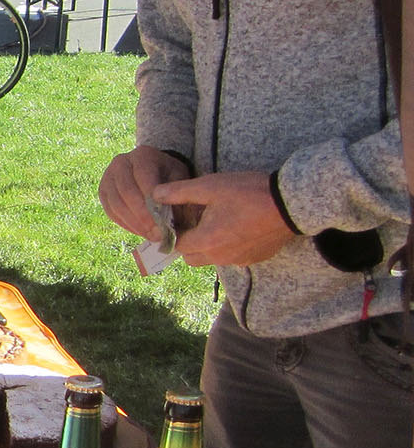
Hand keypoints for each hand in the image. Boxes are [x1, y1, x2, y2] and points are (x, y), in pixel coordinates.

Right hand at [98, 145, 190, 240]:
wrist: (155, 170)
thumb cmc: (170, 176)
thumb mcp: (181, 179)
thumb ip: (178, 196)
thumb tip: (170, 222)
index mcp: (143, 155)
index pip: (144, 179)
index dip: (152, 203)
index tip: (164, 223)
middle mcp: (121, 162)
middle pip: (126, 192)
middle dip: (142, 216)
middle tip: (157, 234)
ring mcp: (108, 176)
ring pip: (116, 204)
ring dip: (133, 223)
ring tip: (150, 235)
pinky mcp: (103, 191)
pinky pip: (110, 211)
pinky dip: (125, 224)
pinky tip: (140, 231)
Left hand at [155, 171, 295, 267]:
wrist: (293, 203)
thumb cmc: (249, 192)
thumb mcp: (209, 187)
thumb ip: (178, 192)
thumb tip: (154, 194)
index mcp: (206, 241)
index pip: (175, 246)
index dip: (172, 232)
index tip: (176, 218)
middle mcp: (221, 257)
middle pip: (191, 257)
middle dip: (187, 242)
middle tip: (194, 220)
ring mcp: (240, 260)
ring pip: (212, 258)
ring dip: (208, 244)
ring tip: (216, 221)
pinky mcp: (256, 258)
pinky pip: (233, 257)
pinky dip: (228, 246)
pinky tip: (236, 226)